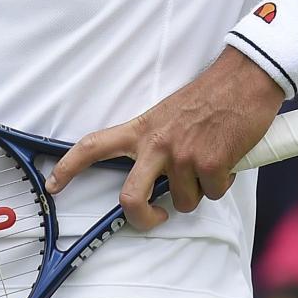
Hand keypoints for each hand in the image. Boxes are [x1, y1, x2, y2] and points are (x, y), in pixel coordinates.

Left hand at [46, 48, 284, 229]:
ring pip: (182, 202)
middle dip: (141, 217)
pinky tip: (226, 159)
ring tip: (208, 162)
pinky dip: (222, 183)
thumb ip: (153, 143)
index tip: (54, 184)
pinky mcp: (210, 165)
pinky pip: (212, 194)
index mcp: (140, 130)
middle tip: (154, 216)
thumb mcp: (166, 115)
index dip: (68, 168)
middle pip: (130, 197)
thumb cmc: (207, 97)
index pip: (93, 146)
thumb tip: (154, 176)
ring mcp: (182, 156)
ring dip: (198, 191)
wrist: (243, 80)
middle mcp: (156, 144)